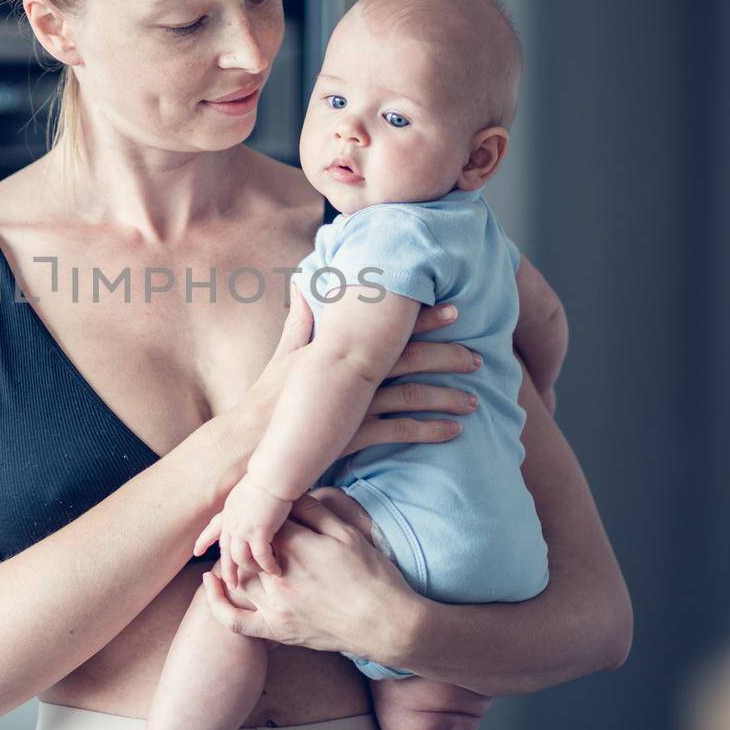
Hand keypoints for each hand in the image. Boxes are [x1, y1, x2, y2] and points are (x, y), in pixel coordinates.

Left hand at [195, 474, 293, 579]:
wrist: (272, 475)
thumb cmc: (267, 478)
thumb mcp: (248, 491)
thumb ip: (246, 503)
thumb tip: (252, 507)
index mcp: (229, 511)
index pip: (212, 529)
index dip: (204, 541)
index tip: (196, 552)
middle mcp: (232, 523)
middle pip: (225, 552)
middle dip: (227, 570)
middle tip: (231, 585)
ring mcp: (242, 529)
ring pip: (241, 559)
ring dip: (251, 569)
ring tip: (261, 575)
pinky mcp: (258, 533)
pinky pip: (261, 557)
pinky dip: (268, 566)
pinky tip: (276, 571)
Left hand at [201, 491, 425, 663]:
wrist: (387, 624)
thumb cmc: (373, 575)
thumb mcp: (347, 533)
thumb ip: (314, 511)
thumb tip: (290, 494)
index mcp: (296, 547)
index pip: (265, 520)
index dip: (266, 512)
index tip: (271, 509)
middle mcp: (278, 576)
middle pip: (244, 546)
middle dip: (244, 534)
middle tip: (251, 525)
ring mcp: (274, 606)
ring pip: (236, 576)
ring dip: (232, 560)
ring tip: (236, 547)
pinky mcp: (276, 630)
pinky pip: (235, 620)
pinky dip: (217, 602)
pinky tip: (211, 583)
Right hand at [223, 291, 482, 472]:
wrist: (249, 445)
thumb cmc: (267, 399)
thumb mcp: (284, 353)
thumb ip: (301, 319)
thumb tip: (304, 284)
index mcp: (337, 349)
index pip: (389, 326)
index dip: (424, 316)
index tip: (455, 306)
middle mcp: (349, 373)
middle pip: (410, 357)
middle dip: (448, 354)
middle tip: (480, 355)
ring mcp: (353, 405)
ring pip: (412, 395)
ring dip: (447, 396)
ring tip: (475, 400)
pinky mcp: (354, 437)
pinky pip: (401, 432)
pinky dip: (430, 430)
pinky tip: (453, 432)